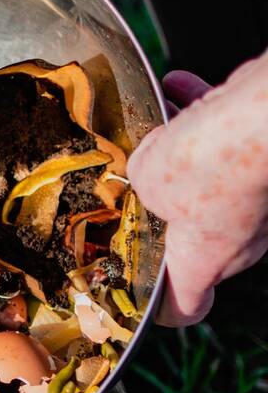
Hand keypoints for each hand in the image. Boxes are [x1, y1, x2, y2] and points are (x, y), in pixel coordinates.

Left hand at [128, 55, 267, 324]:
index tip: (150, 297)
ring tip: (156, 118)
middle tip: (137, 176)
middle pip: (196, 232)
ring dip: (184, 149)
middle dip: (165, 201)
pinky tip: (178, 85)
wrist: (264, 121)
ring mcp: (262, 200)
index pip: (188, 305)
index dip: (167, 307)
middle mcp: (242, 239)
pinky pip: (231, 141)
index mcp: (206, 260)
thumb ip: (142, 180)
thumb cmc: (204, 166)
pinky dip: (207, 114)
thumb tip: (147, 166)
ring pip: (213, 178)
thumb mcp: (145, 180)